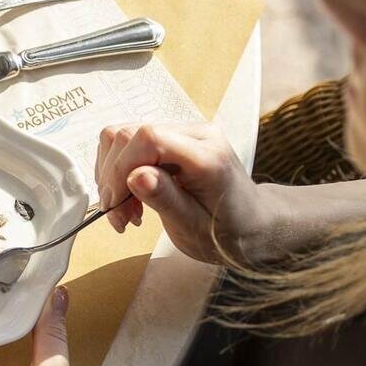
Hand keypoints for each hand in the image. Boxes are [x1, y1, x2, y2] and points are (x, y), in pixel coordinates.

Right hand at [94, 120, 270, 264]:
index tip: (115, 204)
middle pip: (130, 134)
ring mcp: (184, 133)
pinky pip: (131, 143)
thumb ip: (165, 198)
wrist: (252, 226)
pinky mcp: (173, 138)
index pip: (149, 138)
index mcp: (207, 156)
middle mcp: (197, 134)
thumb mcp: (194, 227)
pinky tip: (131, 195)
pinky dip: (120, 170)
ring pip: (124, 136)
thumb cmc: (227, 232)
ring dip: (114, 173)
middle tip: (119, 215)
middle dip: (113, 176)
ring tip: (125, 208)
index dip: (121, 168)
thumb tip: (135, 176)